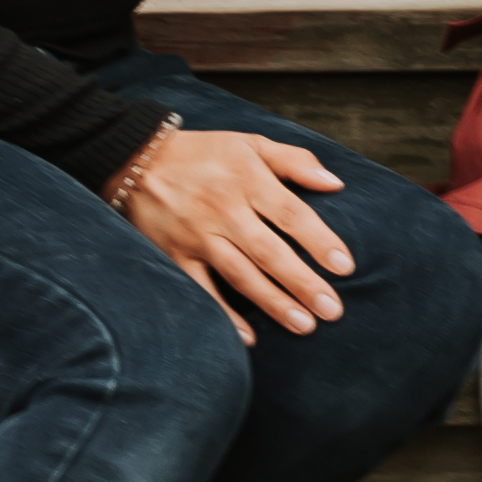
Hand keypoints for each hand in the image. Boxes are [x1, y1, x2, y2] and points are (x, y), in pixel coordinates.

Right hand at [111, 125, 357, 333]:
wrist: (136, 159)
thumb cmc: (203, 153)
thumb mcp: (249, 144)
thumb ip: (294, 161)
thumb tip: (335, 183)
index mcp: (247, 179)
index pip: (291, 214)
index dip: (319, 241)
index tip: (344, 267)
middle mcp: (223, 209)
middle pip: (270, 251)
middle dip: (303, 283)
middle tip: (332, 311)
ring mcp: (197, 235)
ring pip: (240, 275)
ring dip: (273, 303)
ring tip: (304, 325)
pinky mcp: (175, 254)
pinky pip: (201, 290)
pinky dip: (224, 315)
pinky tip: (248, 338)